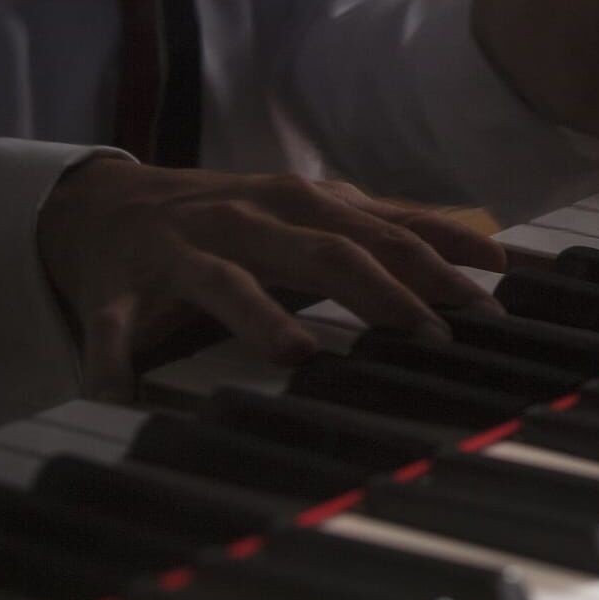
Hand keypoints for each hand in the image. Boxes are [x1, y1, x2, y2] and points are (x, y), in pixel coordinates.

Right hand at [37, 160, 506, 399]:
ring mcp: (183, 253)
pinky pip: (113, 326)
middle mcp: (247, 220)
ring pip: (225, 283)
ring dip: (260, 317)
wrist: (107, 205)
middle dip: (382, 294)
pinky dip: (115, 359)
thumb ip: (398, 231)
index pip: (384, 234)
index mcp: (300, 204)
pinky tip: (122, 395)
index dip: (439, 267)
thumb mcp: (318, 212)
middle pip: (323, 253)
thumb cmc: (237, 216)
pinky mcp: (118, 290)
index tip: (489, 305)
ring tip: (296, 354)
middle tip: (429, 338)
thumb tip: (492, 255)